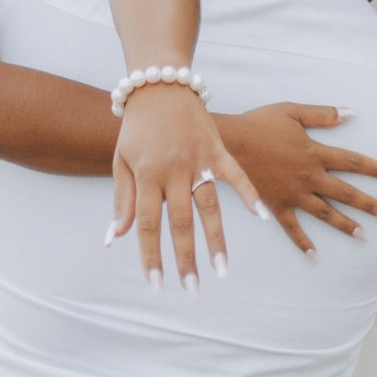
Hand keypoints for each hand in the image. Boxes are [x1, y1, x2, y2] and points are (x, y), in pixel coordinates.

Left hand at [109, 81, 267, 288]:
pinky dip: (249, 194)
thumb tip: (114, 238)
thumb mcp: (121, 161)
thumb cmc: (137, 127)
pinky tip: (261, 217)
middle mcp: (172, 171)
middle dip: (184, 259)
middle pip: (179, 223)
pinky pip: (235, 175)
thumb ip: (121, 200)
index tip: (156, 285)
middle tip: (191, 290)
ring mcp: (197, 160)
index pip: (147, 225)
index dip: (150, 256)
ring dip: (216, 239)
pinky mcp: (217, 149)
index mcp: (146, 176)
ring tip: (222, 269)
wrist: (158, 85)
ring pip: (208, 206)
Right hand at [221, 105, 376, 258]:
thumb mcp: (293, 112)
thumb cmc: (259, 124)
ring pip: (325, 213)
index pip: (352, 162)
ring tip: (364, 235)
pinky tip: (315, 256)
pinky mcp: (276, 206)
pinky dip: (303, 243)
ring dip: (346, 225)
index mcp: (315, 153)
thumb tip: (352, 113)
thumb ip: (323, 114)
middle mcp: (308, 177)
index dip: (374, 168)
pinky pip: (293, 228)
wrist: (229, 144)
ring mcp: (293, 194)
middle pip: (345, 193)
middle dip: (369, 204)